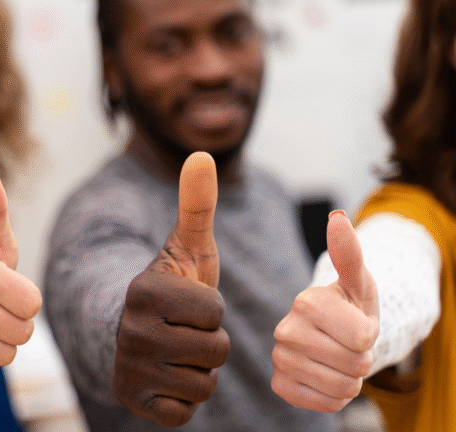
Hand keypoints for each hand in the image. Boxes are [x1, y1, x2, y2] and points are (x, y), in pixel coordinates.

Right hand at [113, 152, 229, 427]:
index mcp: (144, 291)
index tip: (187, 304)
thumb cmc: (171, 288)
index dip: (212, 308)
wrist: (137, 333)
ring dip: (200, 369)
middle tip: (184, 330)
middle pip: (215, 350)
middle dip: (210, 342)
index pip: (214, 312)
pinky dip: (184, 397)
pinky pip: (187, 411)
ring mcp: (129, 369)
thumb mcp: (185, 247)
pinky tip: (167, 376)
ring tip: (177, 351)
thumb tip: (203, 153)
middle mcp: (129, 331)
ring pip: (204, 382)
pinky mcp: (134, 402)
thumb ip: (197, 204)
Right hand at [271, 210, 378, 411]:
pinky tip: (325, 377)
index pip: (364, 338)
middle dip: (362, 359)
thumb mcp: (358, 281)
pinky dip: (333, 397)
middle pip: (355, 364)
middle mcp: (285, 329)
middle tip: (349, 345)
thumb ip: (349, 253)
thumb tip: (337, 218)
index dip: (371, 335)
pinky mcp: (279, 384)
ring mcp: (279, 358)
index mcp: (306, 302)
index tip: (357, 325)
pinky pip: (323, 404)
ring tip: (339, 360)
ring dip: (350, 379)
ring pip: (341, 388)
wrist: (332, 336)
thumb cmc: (349, 306)